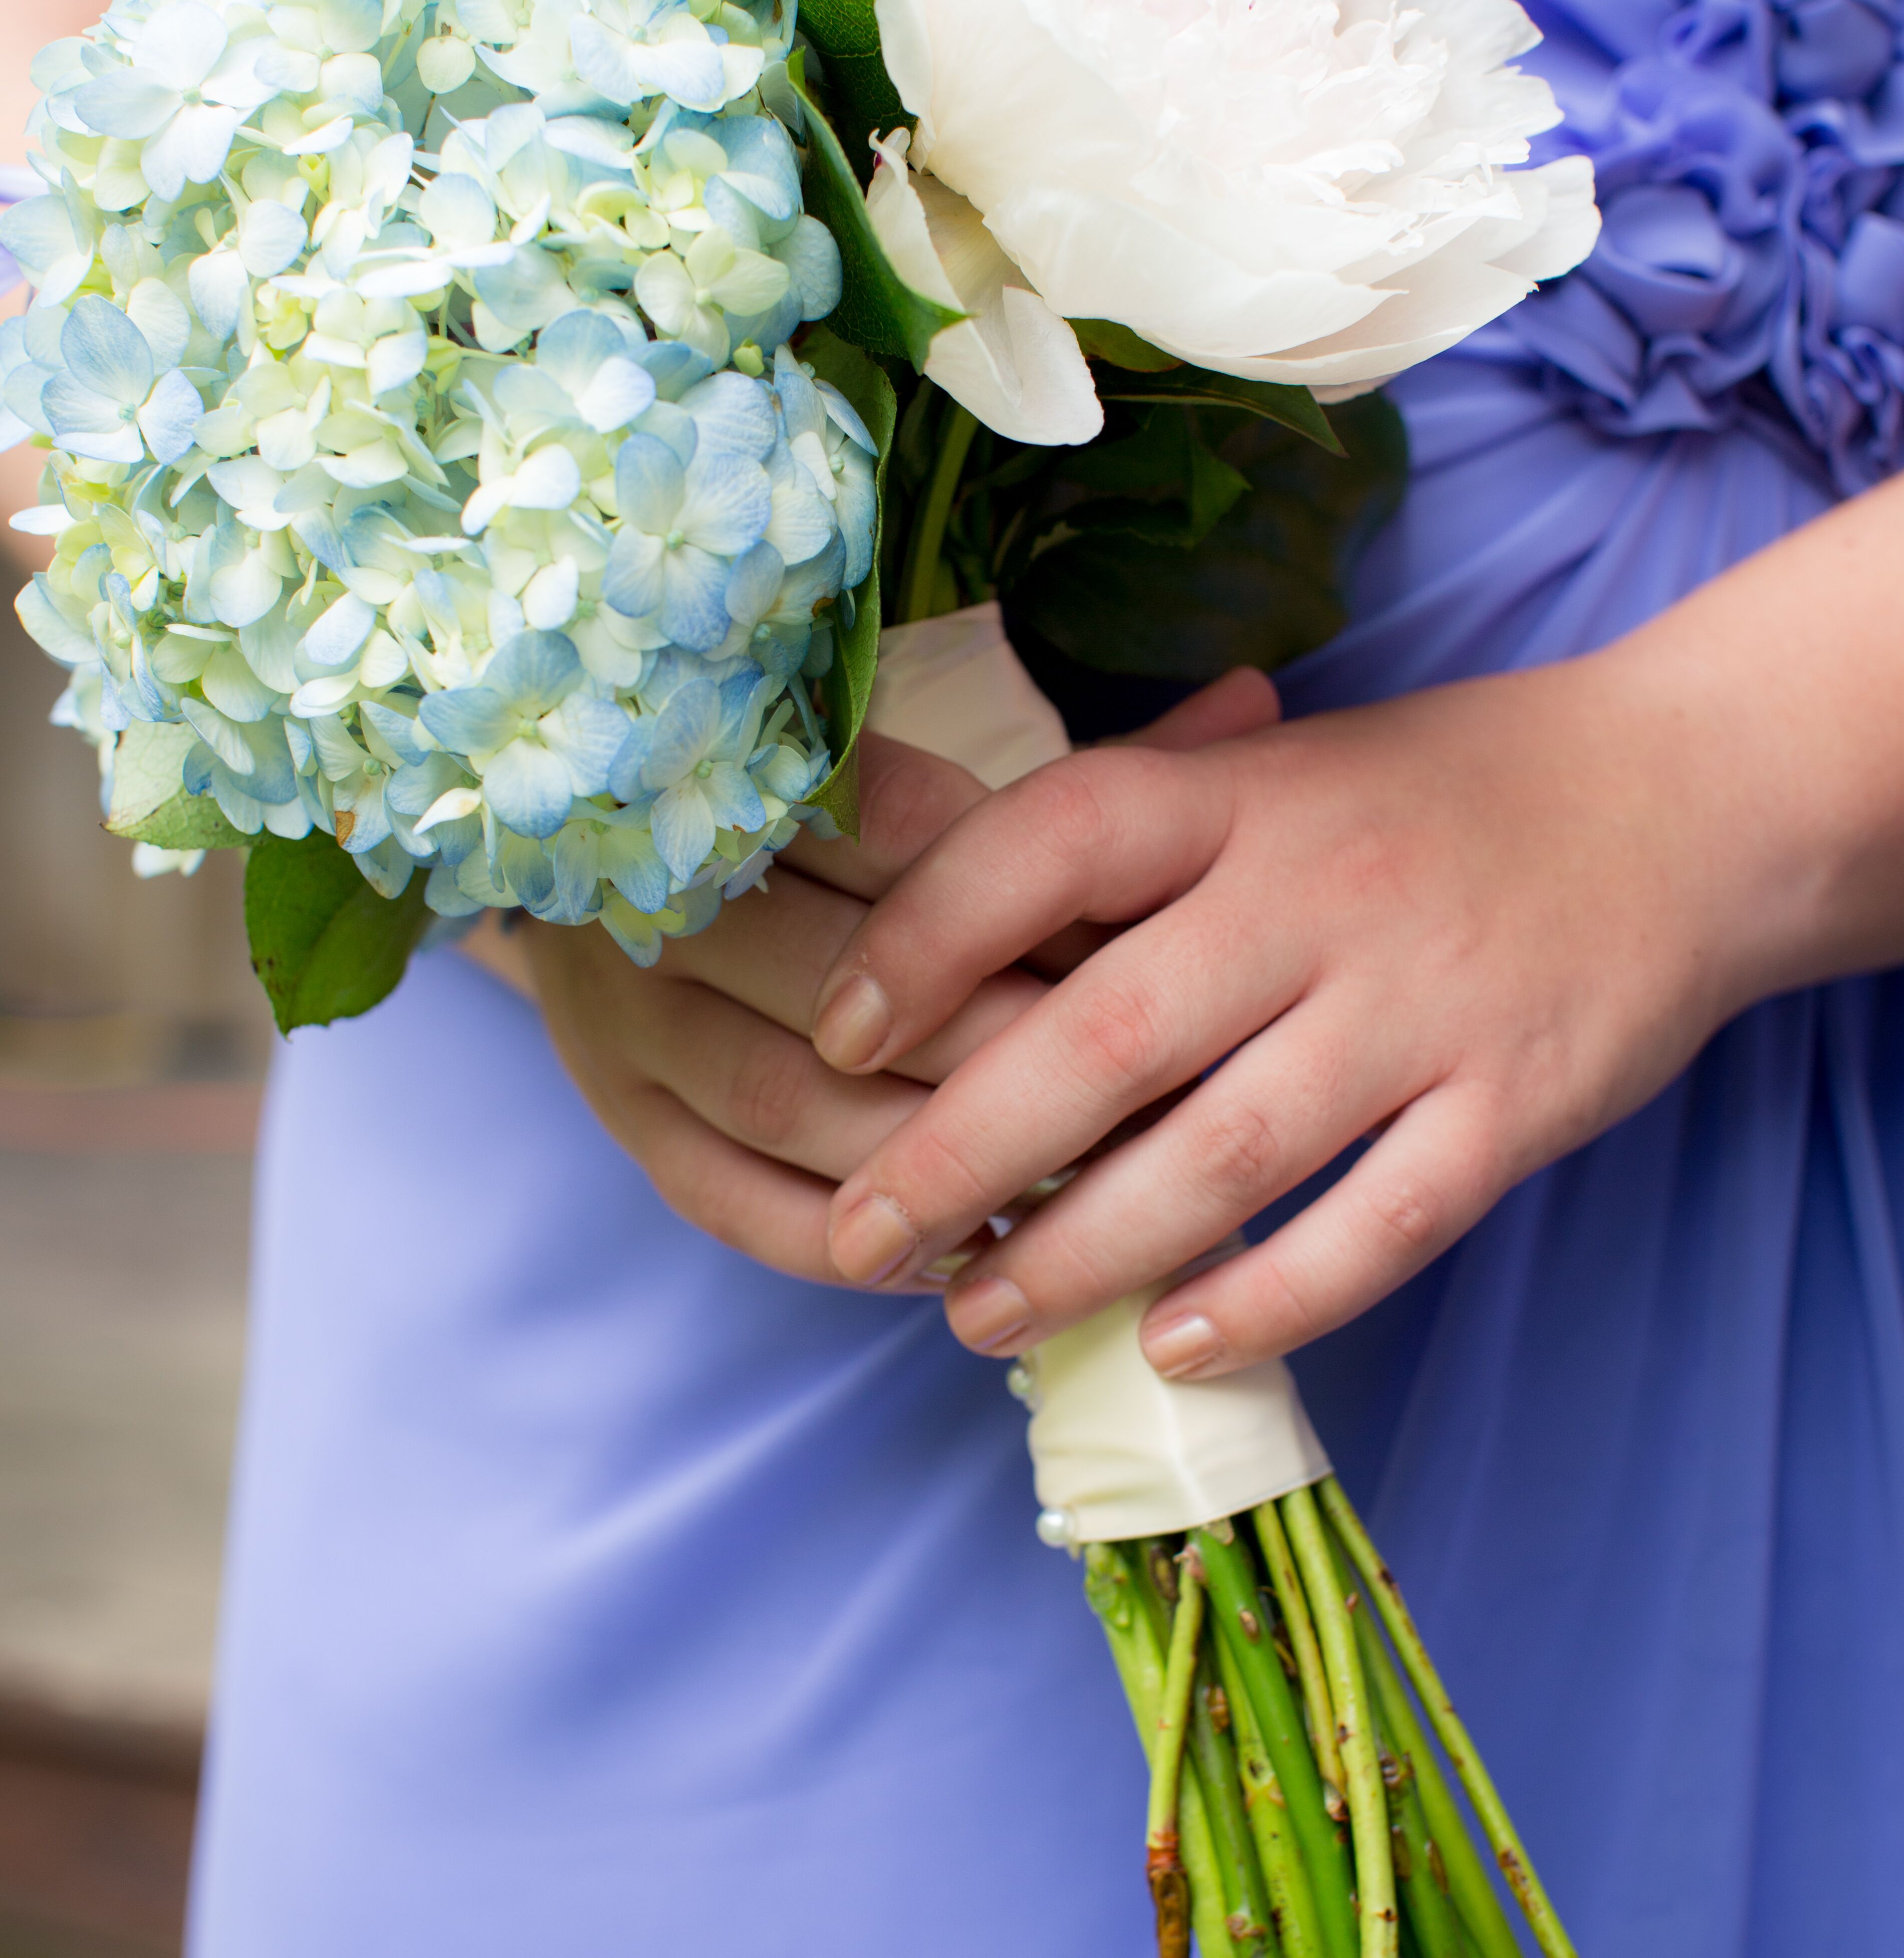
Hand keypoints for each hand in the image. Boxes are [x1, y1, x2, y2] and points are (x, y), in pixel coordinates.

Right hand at [523, 669, 1281, 1280]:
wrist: (592, 853)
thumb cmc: (828, 815)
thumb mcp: (954, 770)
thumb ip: (1091, 762)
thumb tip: (1257, 700)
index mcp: (749, 781)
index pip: (907, 844)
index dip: (1034, 912)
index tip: (1158, 962)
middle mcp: (672, 899)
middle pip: (851, 986)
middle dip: (1002, 1051)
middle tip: (1146, 1102)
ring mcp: (629, 1018)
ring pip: (792, 1103)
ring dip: (933, 1163)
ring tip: (1072, 1200)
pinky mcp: (621, 1117)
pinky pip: (735, 1203)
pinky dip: (849, 1246)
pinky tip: (957, 1257)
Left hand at [808, 497, 1903, 1372]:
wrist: (1686, 798)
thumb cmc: (1429, 794)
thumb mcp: (1271, 764)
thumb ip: (1125, 822)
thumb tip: (910, 872)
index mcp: (1238, 799)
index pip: (1048, 845)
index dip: (924, 937)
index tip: (832, 1035)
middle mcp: (1316, 896)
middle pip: (1106, 1034)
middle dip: (961, 1153)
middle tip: (863, 1239)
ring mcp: (1420, 1007)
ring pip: (1223, 1156)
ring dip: (1084, 1252)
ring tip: (977, 1319)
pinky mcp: (1513, 1104)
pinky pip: (1377, 1226)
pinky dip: (1271, 1299)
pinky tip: (1174, 1344)